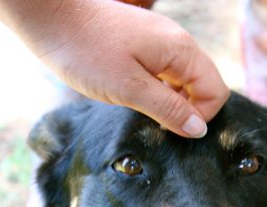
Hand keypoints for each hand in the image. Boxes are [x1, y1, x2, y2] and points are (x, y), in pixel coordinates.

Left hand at [0, 0, 229, 136]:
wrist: (51, 16)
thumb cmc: (87, 52)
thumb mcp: (130, 88)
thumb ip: (168, 109)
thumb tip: (199, 130)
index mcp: (181, 51)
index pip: (215, 92)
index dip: (199, 117)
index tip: (169, 127)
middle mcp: (177, 44)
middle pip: (203, 87)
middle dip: (188, 111)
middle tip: (155, 122)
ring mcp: (161, 44)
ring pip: (183, 83)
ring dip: (171, 103)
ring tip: (140, 109)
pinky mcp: (144, 47)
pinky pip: (165, 75)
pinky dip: (157, 92)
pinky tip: (133, 96)